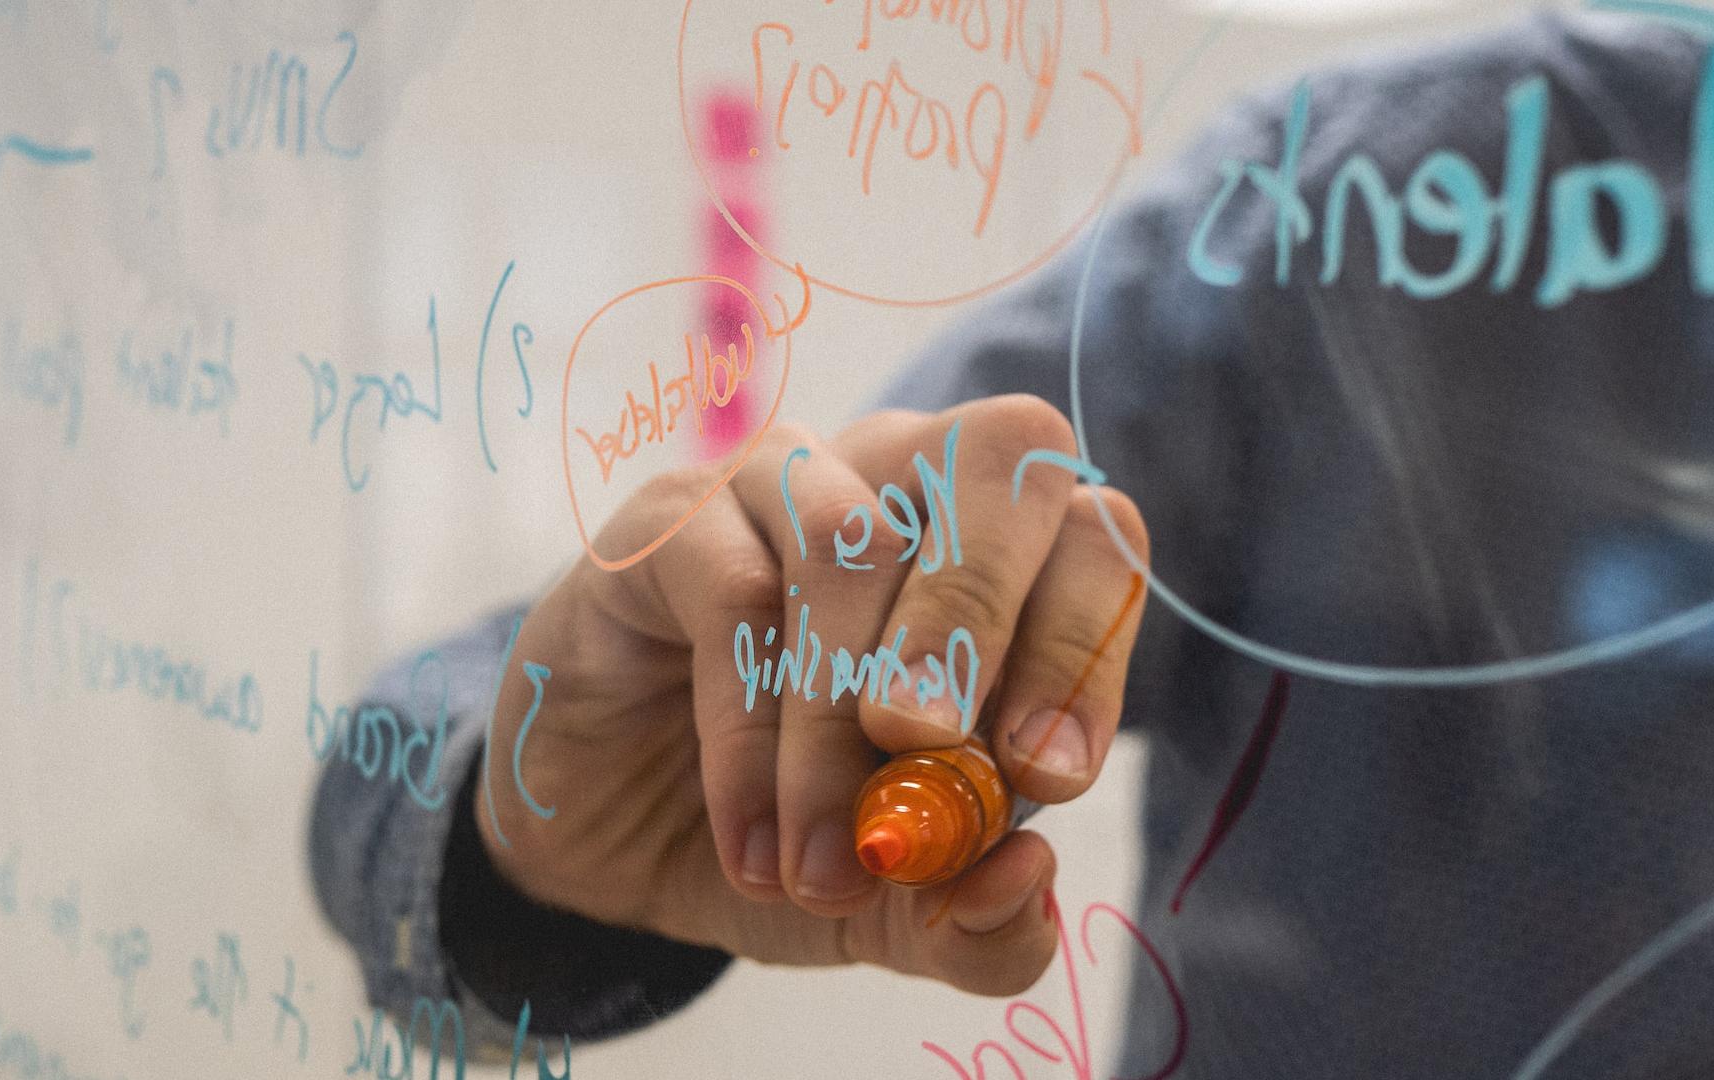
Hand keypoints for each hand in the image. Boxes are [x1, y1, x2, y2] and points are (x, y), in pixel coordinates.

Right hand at [477, 394, 1148, 995]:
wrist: (616, 841)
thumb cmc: (793, 833)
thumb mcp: (902, 911)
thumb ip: (981, 922)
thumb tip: (1029, 878)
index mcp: (1005, 554)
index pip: (1097, 536)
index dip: (1086, 646)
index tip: (1044, 783)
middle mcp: (910, 481)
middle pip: (1000, 456)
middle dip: (979, 622)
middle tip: (930, 758)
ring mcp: (790, 481)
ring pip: (855, 541)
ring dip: (841, 724)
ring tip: (824, 867)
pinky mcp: (675, 519)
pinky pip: (734, 591)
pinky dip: (752, 735)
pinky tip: (752, 843)